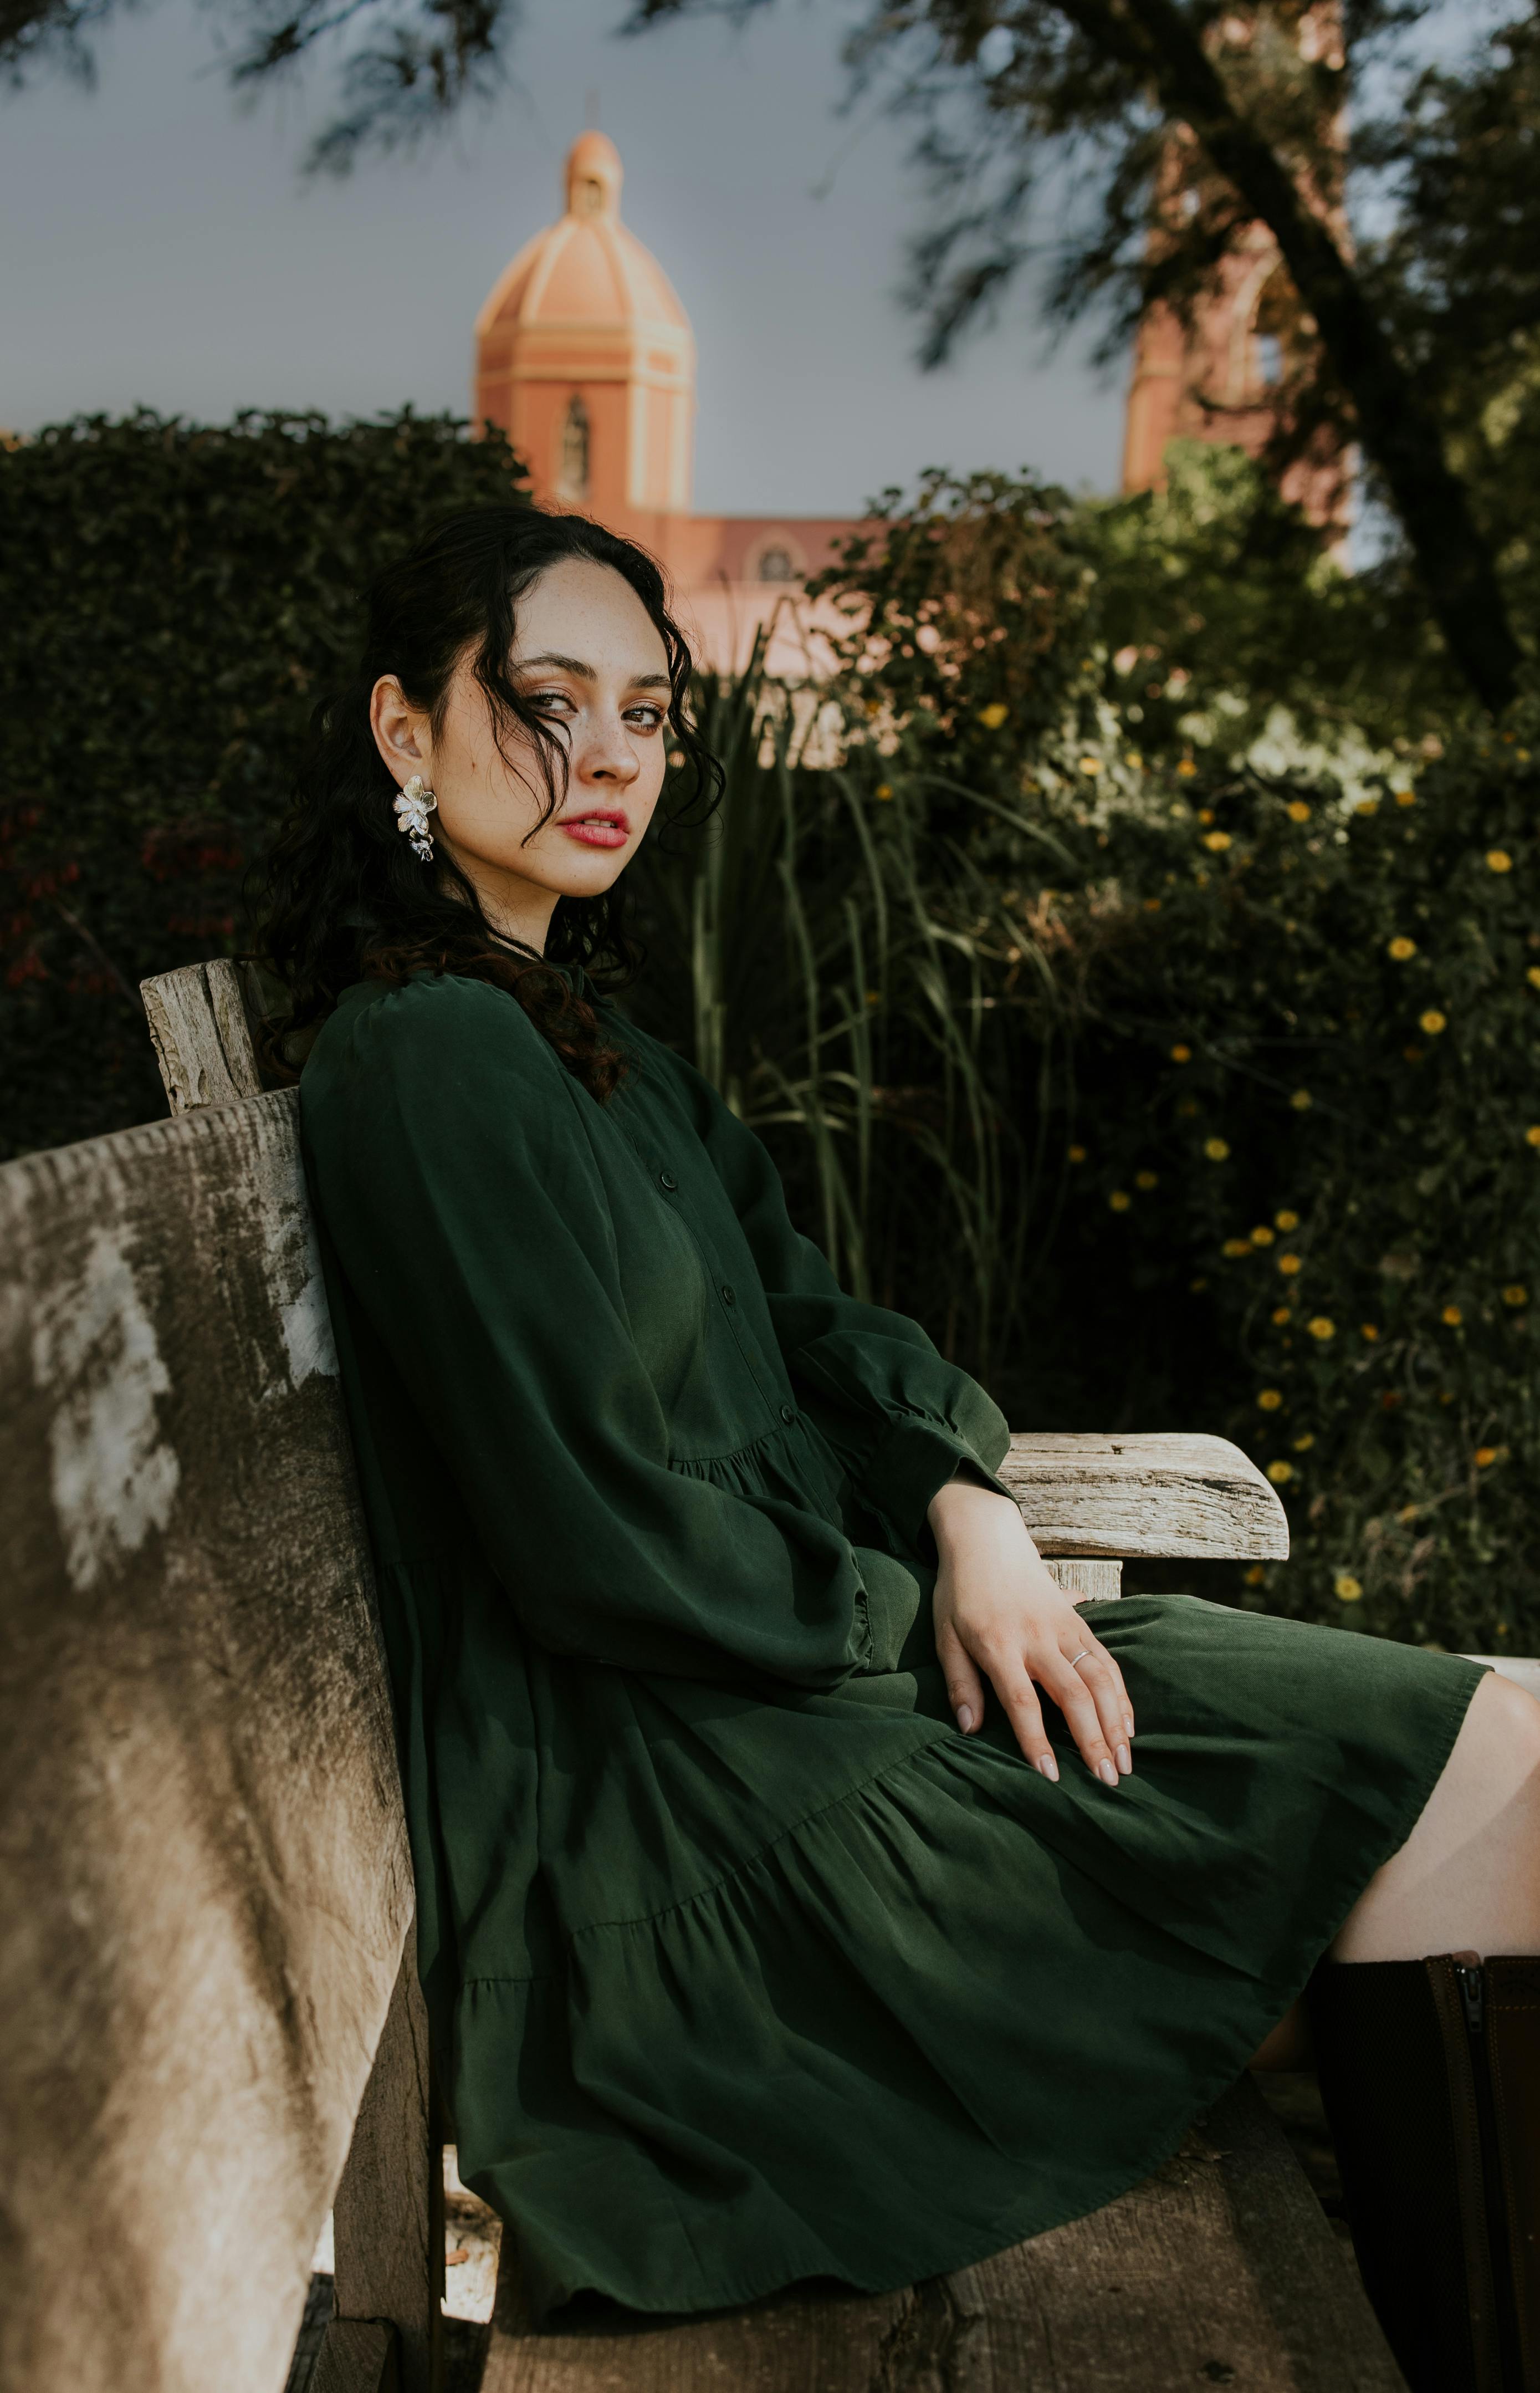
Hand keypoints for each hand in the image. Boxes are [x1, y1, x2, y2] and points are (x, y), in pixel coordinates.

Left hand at [927, 1475, 1135, 1785]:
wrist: (986, 1540)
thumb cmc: (960, 1594)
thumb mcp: (945, 1636)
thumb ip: (960, 1683)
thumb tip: (969, 1730)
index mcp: (999, 1644)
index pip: (1023, 1701)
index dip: (1038, 1741)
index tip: (1051, 1777)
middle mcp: (1037, 1637)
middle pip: (1074, 1694)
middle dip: (1093, 1740)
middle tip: (1107, 1782)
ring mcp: (1063, 1627)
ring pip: (1100, 1678)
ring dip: (1117, 1722)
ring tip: (1125, 1761)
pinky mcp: (1079, 1621)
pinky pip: (1107, 1661)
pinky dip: (1122, 1695)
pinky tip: (1128, 1726)